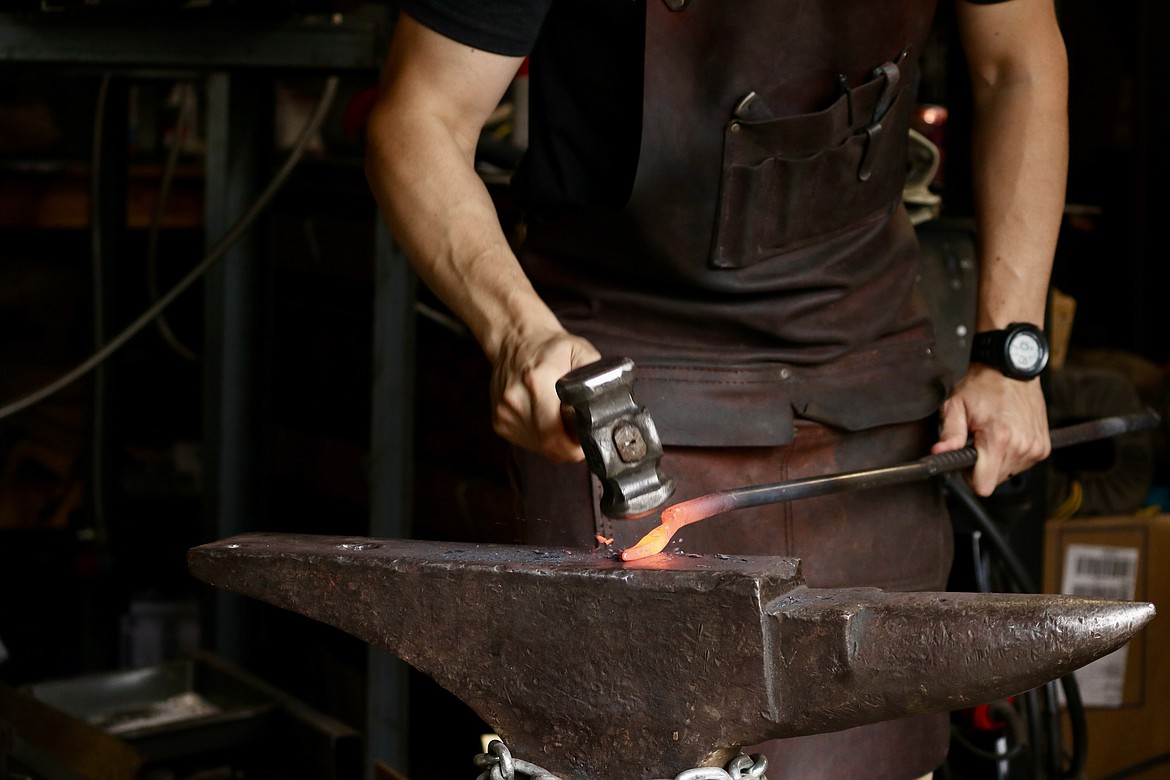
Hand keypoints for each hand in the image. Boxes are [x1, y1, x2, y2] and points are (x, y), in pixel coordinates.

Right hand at [490, 328, 601, 461]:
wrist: (515, 340)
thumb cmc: (550, 348)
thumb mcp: (581, 352)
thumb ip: (597, 377)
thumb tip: (610, 405)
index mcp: (537, 381)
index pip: (555, 434)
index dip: (575, 447)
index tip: (585, 441)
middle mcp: (516, 399)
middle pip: (548, 445)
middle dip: (568, 448)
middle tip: (580, 436)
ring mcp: (504, 412)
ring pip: (538, 448)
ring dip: (554, 443)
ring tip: (561, 422)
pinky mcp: (498, 421)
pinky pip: (527, 443)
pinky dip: (540, 439)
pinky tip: (545, 420)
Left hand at [932, 365, 1050, 495]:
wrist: (1011, 370)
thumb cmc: (983, 386)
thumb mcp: (956, 406)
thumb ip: (949, 434)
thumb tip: (940, 454)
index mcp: (998, 438)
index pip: (983, 485)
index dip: (969, 476)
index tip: (966, 459)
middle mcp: (1021, 446)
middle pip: (994, 479)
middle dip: (982, 464)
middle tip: (978, 439)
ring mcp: (1035, 447)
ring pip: (1008, 473)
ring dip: (997, 458)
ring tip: (992, 433)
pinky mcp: (1043, 447)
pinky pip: (1022, 463)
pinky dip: (1012, 453)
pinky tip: (1007, 434)